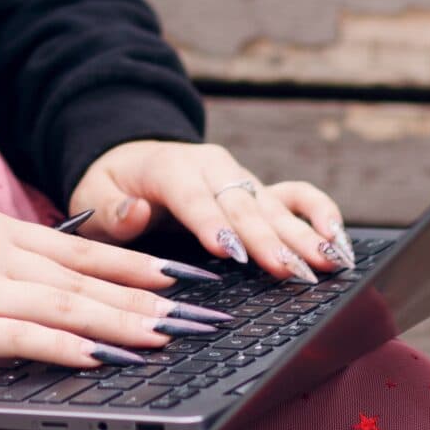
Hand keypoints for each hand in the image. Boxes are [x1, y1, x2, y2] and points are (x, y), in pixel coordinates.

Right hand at [0, 206, 235, 376]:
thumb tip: (37, 295)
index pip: (78, 249)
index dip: (133, 265)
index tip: (179, 278)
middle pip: (86, 276)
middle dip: (149, 296)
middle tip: (199, 312)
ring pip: (69, 304)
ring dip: (125, 323)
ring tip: (169, 338)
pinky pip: (29, 336)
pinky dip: (72, 347)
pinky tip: (105, 356)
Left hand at [64, 139, 358, 284]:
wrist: (132, 158)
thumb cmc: (112, 186)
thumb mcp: (92, 195)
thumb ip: (111, 209)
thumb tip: (136, 212)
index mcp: (169, 167)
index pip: (192, 196)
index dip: (211, 223)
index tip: (230, 252)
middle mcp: (212, 167)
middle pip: (241, 205)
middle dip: (266, 239)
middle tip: (289, 271)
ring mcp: (239, 177)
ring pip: (273, 204)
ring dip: (301, 234)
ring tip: (327, 263)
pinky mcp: (258, 190)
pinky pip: (294, 196)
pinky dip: (319, 213)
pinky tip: (337, 241)